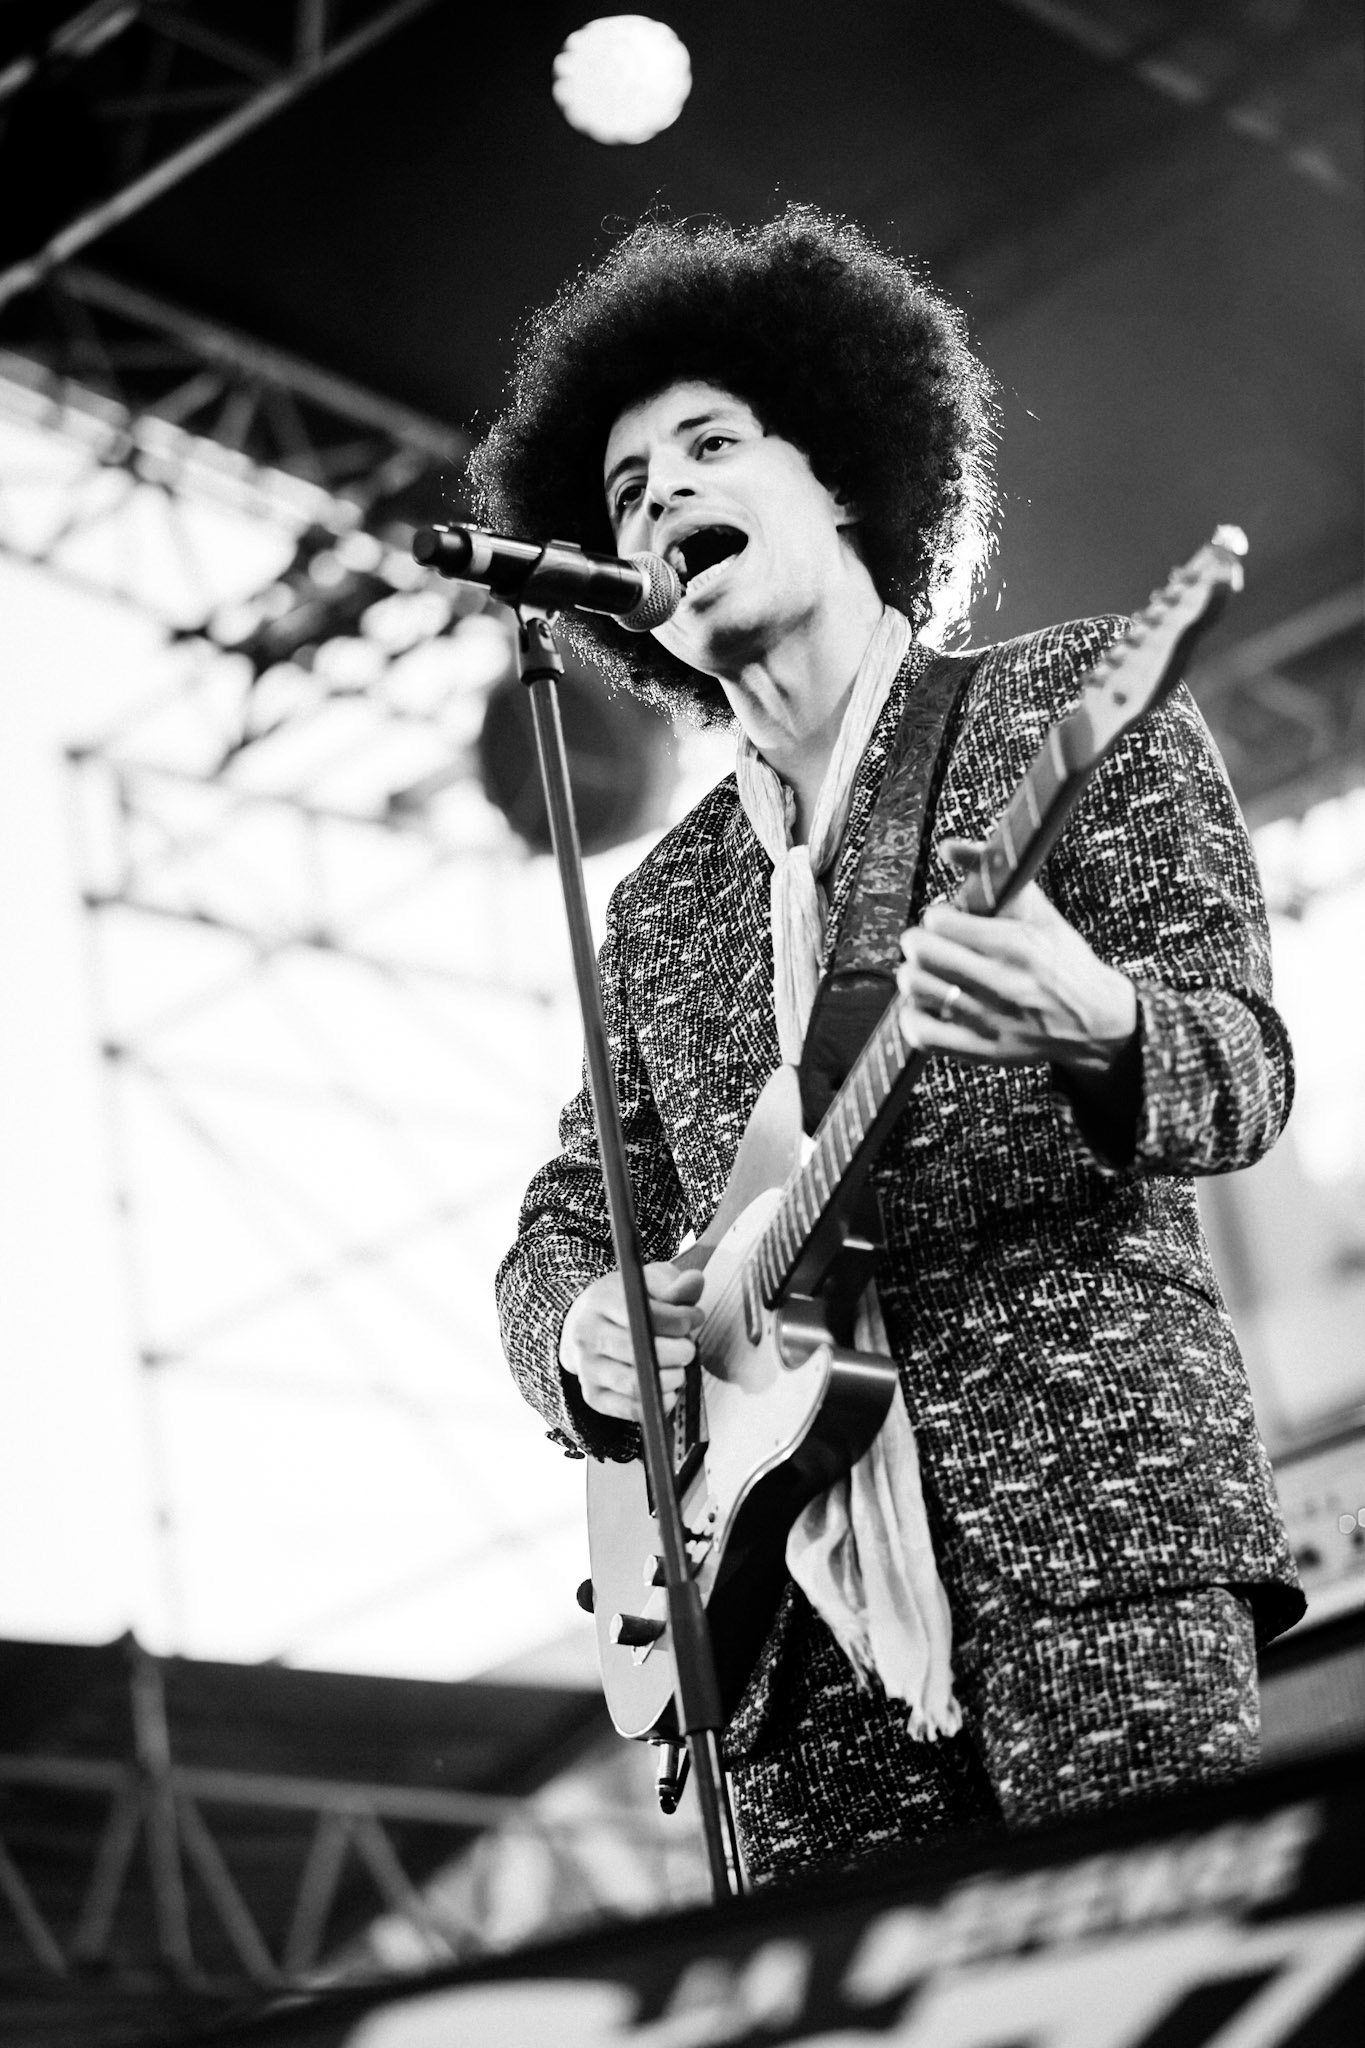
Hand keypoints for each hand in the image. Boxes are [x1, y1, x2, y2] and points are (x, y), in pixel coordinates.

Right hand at [559, 1260, 704, 1423]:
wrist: (587, 1327)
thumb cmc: (624, 1303)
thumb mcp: (647, 1283)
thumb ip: (673, 1285)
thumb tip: (695, 1282)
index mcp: (599, 1302)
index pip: (641, 1313)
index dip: (676, 1319)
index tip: (692, 1320)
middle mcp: (586, 1336)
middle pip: (638, 1350)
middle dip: (677, 1351)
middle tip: (688, 1348)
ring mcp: (587, 1369)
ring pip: (635, 1383)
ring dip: (670, 1378)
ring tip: (679, 1368)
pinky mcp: (594, 1396)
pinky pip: (630, 1409)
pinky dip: (658, 1402)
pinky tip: (668, 1388)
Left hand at [897, 839, 1136, 1080]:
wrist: (1096, 1021)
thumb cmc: (1062, 960)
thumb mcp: (1037, 911)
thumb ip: (992, 871)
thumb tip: (947, 845)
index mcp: (1017, 944)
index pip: (941, 921)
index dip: (939, 916)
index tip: (951, 921)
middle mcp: (1003, 983)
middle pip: (921, 952)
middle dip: (920, 941)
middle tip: (932, 944)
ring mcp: (991, 1020)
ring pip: (915, 988)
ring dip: (916, 975)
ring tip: (932, 973)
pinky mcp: (981, 1051)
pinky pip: (920, 1033)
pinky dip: (913, 1016)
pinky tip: (929, 1005)